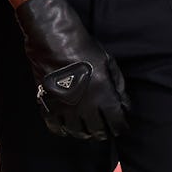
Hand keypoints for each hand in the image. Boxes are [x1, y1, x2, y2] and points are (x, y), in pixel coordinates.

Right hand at [15, 0, 129, 140]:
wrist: (54, 38)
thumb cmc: (83, 47)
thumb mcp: (108, 61)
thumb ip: (117, 84)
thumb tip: (122, 103)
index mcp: (103, 96)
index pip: (117, 124)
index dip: (121, 127)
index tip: (120, 125)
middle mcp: (85, 107)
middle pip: (98, 132)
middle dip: (104, 132)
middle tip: (103, 127)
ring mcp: (66, 108)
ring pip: (77, 133)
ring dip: (84, 132)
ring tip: (86, 127)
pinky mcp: (49, 105)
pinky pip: (55, 127)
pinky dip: (62, 130)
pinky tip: (66, 126)